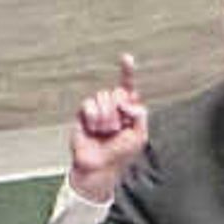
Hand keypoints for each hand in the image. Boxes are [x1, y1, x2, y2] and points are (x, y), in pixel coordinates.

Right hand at [66, 54, 149, 202]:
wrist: (99, 166)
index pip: (128, 86)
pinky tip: (93, 129)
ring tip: (104, 132)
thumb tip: (125, 100)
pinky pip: (89, 104)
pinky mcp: (83, 114)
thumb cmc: (121, 154)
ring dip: (106, 118)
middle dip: (118, 112)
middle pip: (116, 92)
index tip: (125, 57)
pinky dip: (93, 118)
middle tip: (116, 129)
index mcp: (128, 108)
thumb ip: (140, 113)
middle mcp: (112, 106)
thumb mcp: (140, 135)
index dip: (126, 71)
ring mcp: (97, 109)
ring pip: (102, 98)